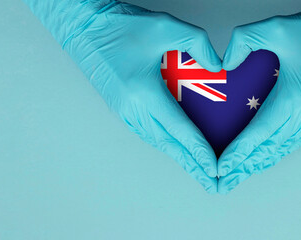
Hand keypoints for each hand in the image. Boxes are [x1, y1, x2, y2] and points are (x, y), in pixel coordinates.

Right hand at [24, 0, 221, 192]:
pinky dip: (165, 143)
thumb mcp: (166, 26)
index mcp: (144, 93)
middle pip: (168, 144)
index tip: (212, 168)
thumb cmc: (119, 26)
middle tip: (211, 183)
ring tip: (197, 169)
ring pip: (157, 141)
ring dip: (178, 156)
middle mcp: (133, 108)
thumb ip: (198, 43)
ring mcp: (124, 111)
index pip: (179, 129)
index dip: (198, 150)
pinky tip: (175, 146)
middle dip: (191, 165)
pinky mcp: (121, 108)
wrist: (83, 28)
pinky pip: (147, 132)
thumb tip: (217, 66)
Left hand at [217, 0, 300, 193]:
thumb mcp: (276, 28)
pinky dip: (275, 154)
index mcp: (294, 98)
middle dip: (243, 168)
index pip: (259, 133)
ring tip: (238, 177)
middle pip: (268, 150)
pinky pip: (293, 143)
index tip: (221, 168)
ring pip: (281, 150)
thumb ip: (244, 40)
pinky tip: (263, 159)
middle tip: (222, 183)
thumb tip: (225, 63)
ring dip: (258, 165)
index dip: (239, 153)